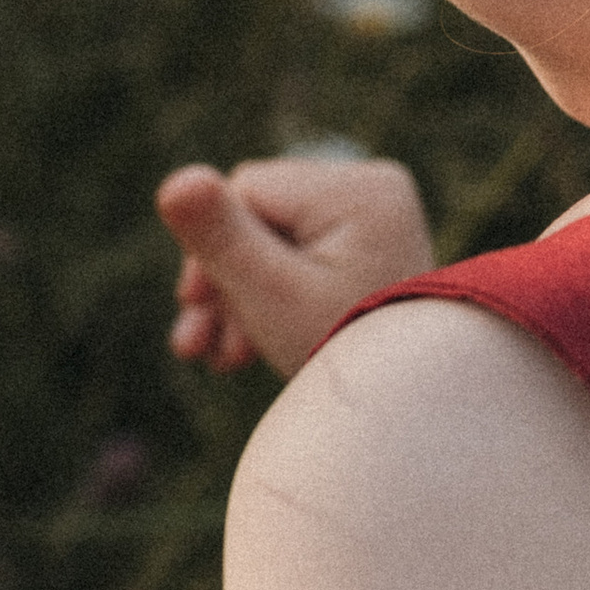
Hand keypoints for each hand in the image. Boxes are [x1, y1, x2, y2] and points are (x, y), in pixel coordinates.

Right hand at [158, 152, 433, 378]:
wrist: (413, 410)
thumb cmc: (340, 349)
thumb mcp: (271, 294)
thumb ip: (221, 237)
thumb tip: (175, 179)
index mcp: (358, 189)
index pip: (247, 192)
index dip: (211, 248)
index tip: (196, 308)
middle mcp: (373, 188)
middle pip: (259, 216)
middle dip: (225, 282)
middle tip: (197, 346)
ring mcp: (374, 217)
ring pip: (273, 241)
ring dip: (241, 298)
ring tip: (219, 357)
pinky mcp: (367, 247)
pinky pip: (300, 257)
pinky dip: (273, 297)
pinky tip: (245, 346)